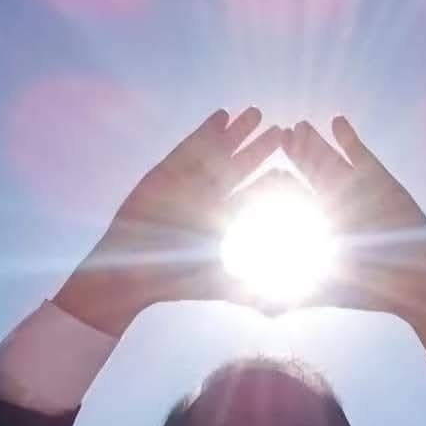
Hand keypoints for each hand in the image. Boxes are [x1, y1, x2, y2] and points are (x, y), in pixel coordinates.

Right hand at [56, 108, 281, 334]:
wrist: (130, 273)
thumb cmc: (173, 283)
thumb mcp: (218, 284)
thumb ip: (249, 293)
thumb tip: (281, 312)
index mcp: (222, 222)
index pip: (253, 197)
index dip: (274, 182)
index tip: (296, 170)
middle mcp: (207, 200)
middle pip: (239, 169)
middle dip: (260, 150)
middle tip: (284, 132)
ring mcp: (186, 184)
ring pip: (216, 153)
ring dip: (237, 134)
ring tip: (257, 114)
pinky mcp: (165, 173)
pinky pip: (189, 148)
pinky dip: (205, 132)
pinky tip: (222, 116)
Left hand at [282, 117, 425, 345]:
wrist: (418, 280)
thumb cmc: (372, 291)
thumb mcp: (326, 293)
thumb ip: (291, 298)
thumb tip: (257, 312)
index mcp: (317, 226)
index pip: (290, 200)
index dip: (276, 186)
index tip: (263, 177)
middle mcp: (334, 204)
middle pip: (307, 175)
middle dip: (294, 157)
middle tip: (277, 139)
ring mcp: (356, 189)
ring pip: (330, 160)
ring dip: (315, 143)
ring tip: (299, 127)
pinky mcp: (380, 178)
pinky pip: (360, 154)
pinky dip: (350, 138)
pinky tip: (337, 121)